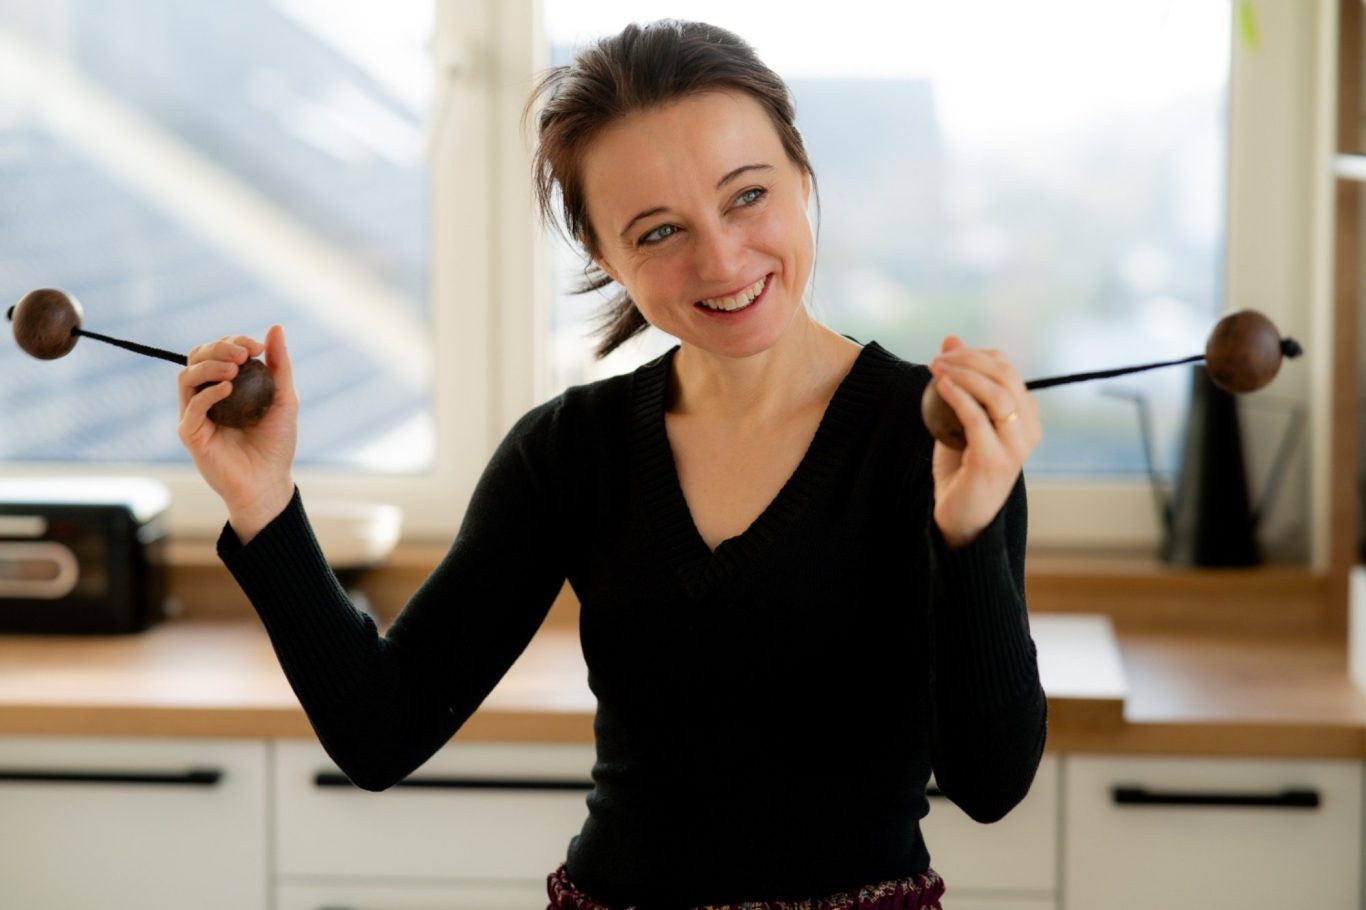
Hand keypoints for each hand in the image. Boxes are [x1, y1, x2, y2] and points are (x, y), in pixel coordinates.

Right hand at [177, 325, 298, 541]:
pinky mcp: (191, 433)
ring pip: (187, 377)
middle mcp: (206, 396)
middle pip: (197, 358)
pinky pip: (192, 406)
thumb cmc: (276, 442)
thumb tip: (275, 326)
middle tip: (243, 354)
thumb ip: (279, 365)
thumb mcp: (284, 398)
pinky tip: (228, 388)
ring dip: (209, 366)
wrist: (269, 482)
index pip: (217, 352)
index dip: (233, 342)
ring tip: (234, 368)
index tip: (257, 346)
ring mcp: (196, 414)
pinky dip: (208, 393)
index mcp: (225, 385)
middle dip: (218, 348)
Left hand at [928, 336, 1040, 546]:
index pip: (1008, 370)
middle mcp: (1029, 430)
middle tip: (939, 358)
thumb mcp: (958, 418)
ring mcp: (1016, 447)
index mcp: (1026, 417)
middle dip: (970, 360)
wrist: (959, 515)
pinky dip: (958, 396)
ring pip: (997, 393)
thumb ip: (960, 381)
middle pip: (1006, 376)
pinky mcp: (995, 461)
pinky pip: (977, 418)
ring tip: (936, 368)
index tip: (947, 353)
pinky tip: (940, 385)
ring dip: (964, 374)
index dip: (977, 354)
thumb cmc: (960, 467)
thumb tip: (951, 338)